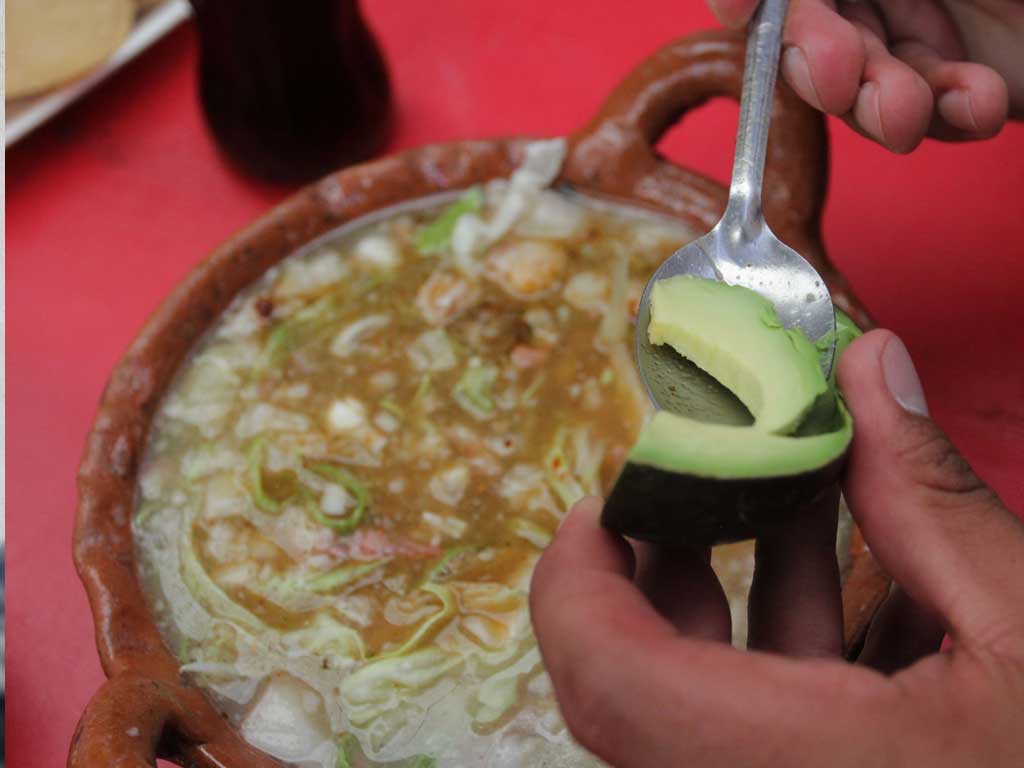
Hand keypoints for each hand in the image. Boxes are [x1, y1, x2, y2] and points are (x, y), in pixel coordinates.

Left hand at [530, 329, 1023, 766]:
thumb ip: (934, 496)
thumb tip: (872, 363)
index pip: (615, 685)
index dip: (575, 584)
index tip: (604, 498)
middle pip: (637, 689)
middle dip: (655, 567)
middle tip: (696, 473)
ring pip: (694, 702)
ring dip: (724, 587)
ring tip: (778, 488)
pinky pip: (752, 722)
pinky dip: (777, 635)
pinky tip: (834, 557)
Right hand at [707, 0, 1022, 150]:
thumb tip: (731, 3)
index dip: (758, 6)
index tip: (737, 14)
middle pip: (815, 36)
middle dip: (823, 61)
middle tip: (836, 79)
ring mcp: (920, 32)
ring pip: (866, 84)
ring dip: (882, 104)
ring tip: (909, 112)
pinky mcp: (957, 83)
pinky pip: (933, 112)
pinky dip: (952, 117)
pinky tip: (978, 105)